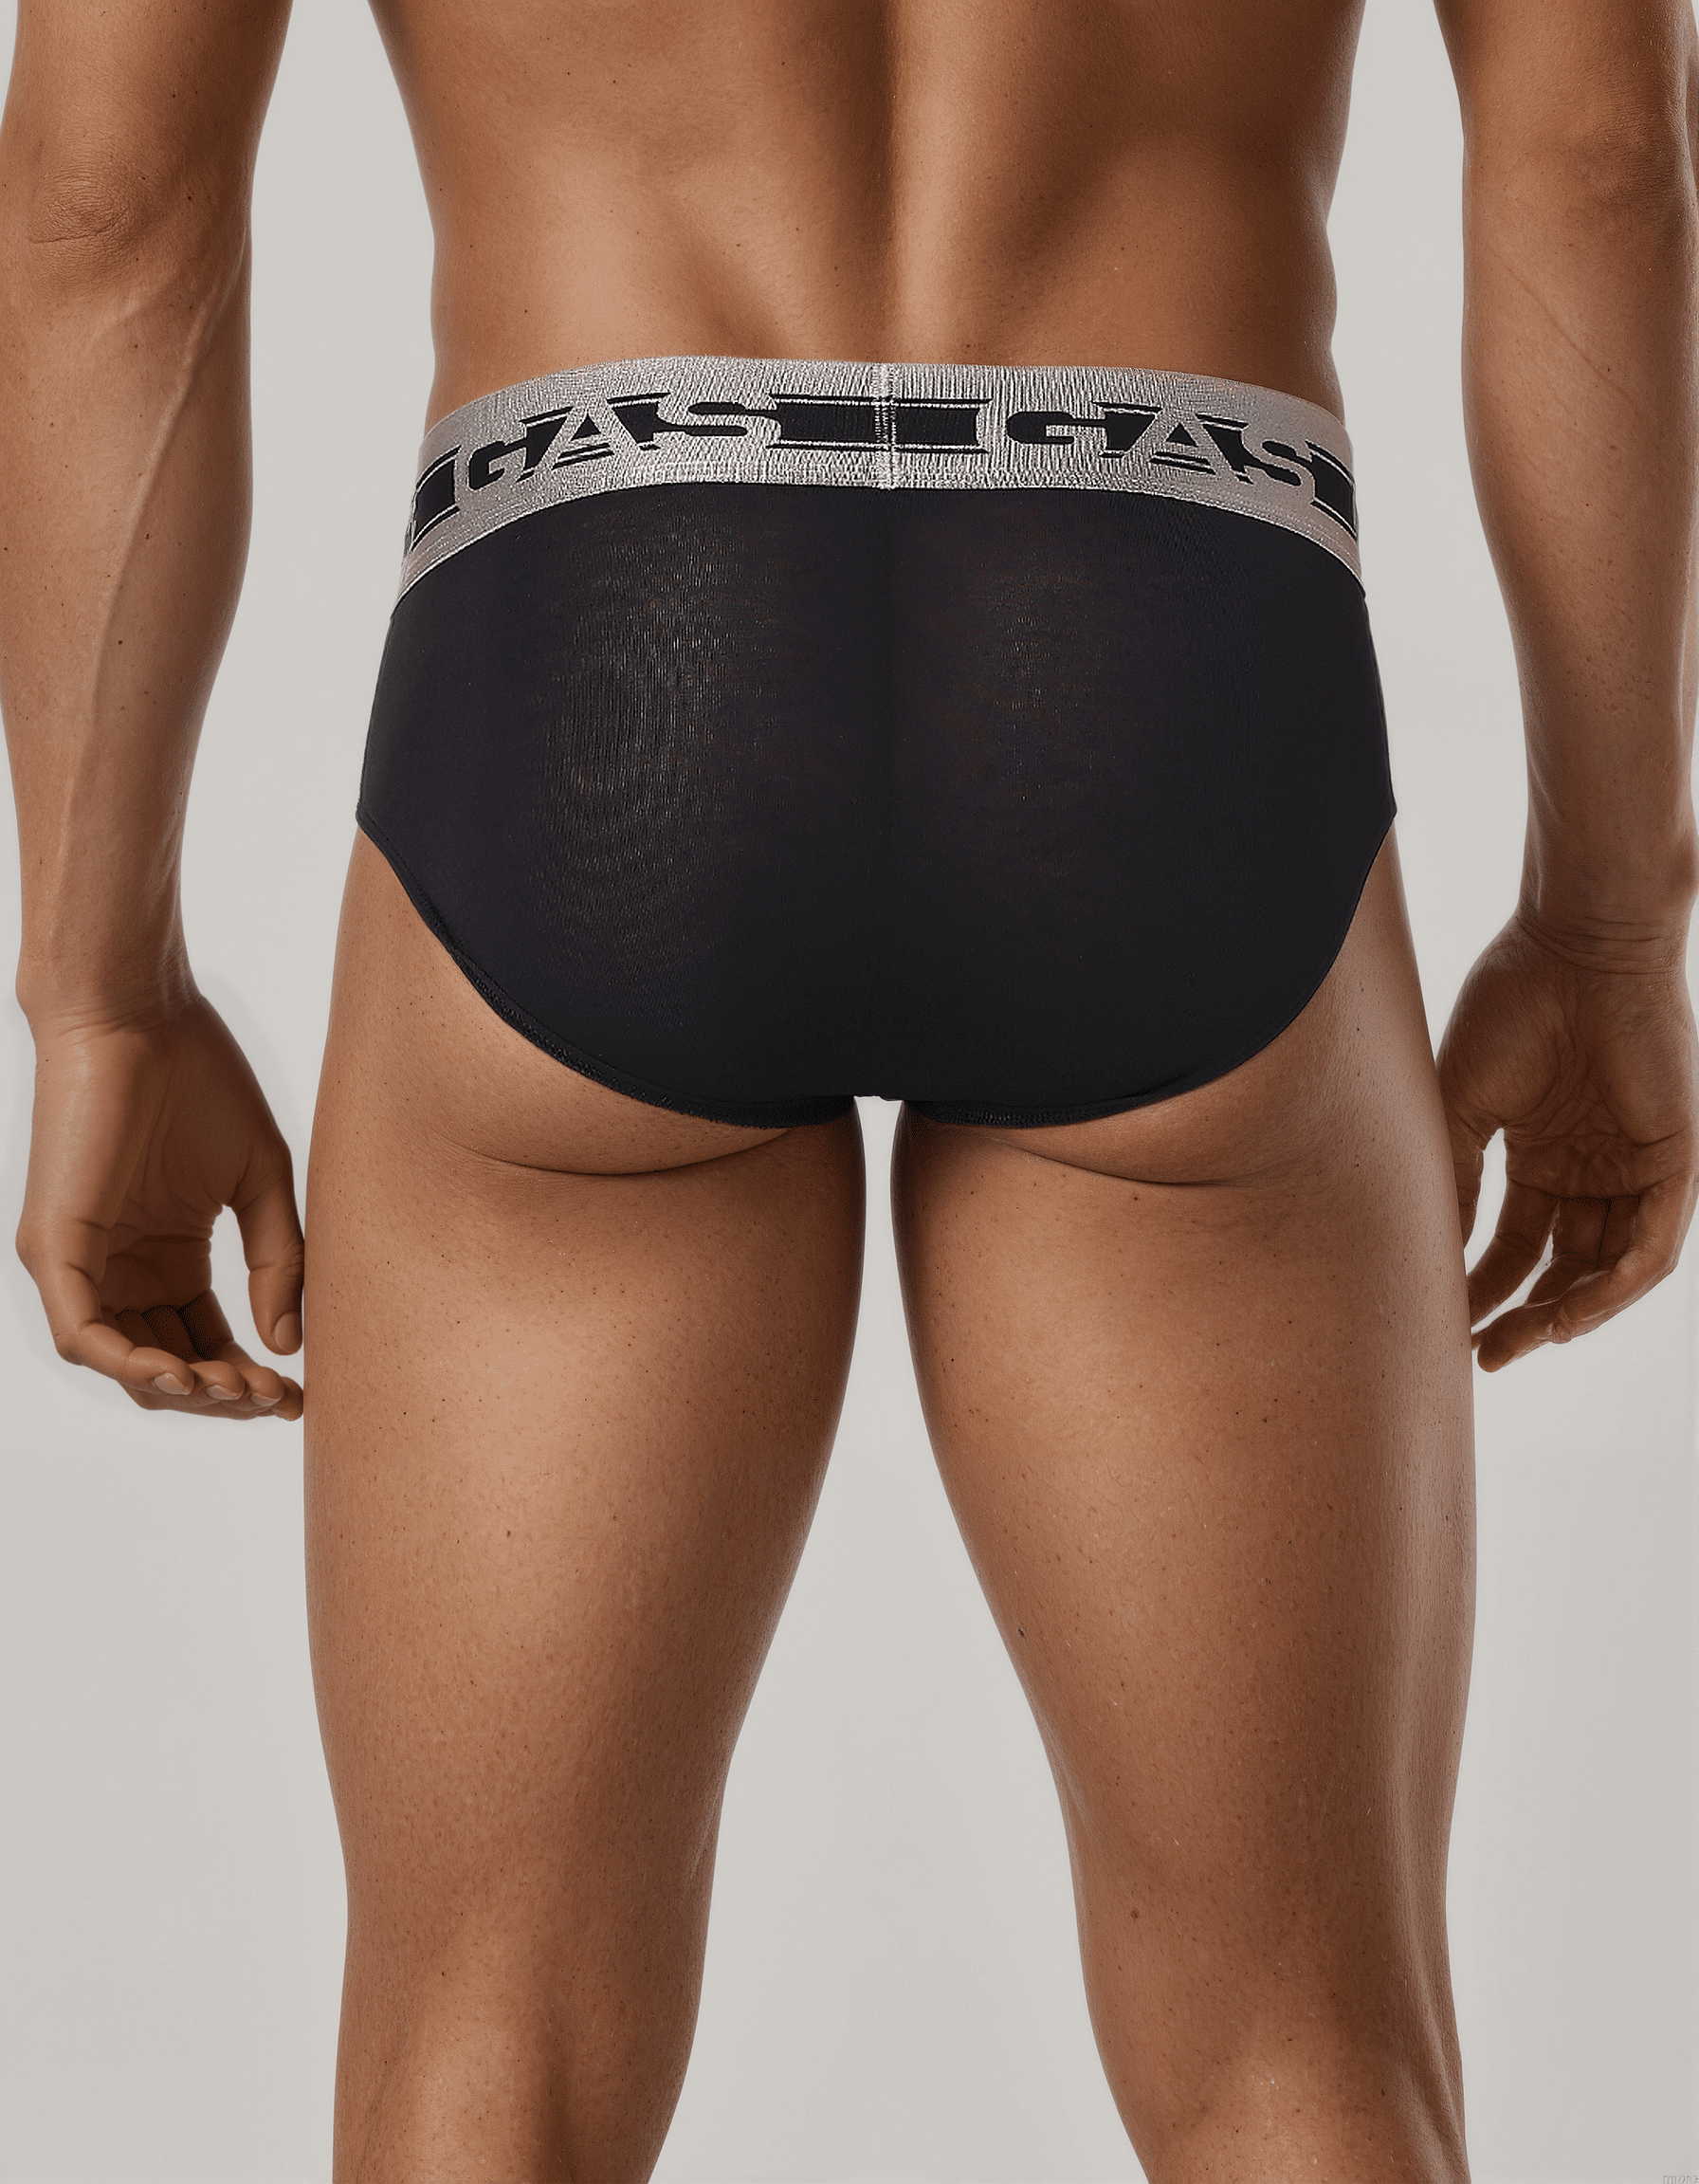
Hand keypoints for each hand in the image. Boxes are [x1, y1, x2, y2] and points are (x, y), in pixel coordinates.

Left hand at [15, 995, 304, 1418]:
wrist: (138, 1015)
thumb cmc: (199, 1078)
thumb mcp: (261, 1183)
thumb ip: (277, 1262)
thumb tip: (287, 1345)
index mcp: (166, 1256)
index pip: (205, 1345)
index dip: (250, 1379)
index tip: (300, 1396)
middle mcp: (120, 1270)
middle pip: (168, 1370)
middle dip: (225, 1396)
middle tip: (276, 1399)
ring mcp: (82, 1264)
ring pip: (127, 1364)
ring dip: (186, 1392)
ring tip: (241, 1391)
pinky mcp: (54, 1251)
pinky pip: (85, 1336)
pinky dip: (132, 1366)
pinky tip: (186, 1375)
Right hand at [1436, 911, 1698, 1369]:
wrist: (1574, 942)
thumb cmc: (1511, 1006)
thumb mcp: (1460, 1109)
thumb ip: (1449, 1183)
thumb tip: (1423, 1259)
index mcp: (1543, 1153)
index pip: (1517, 1243)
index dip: (1484, 1289)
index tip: (1448, 1328)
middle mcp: (1592, 1166)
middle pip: (1564, 1267)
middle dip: (1526, 1316)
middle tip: (1487, 1355)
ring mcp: (1636, 1165)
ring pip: (1611, 1267)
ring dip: (1569, 1314)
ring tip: (1522, 1342)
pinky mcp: (1676, 1158)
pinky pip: (1654, 1244)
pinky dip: (1617, 1286)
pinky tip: (1573, 1314)